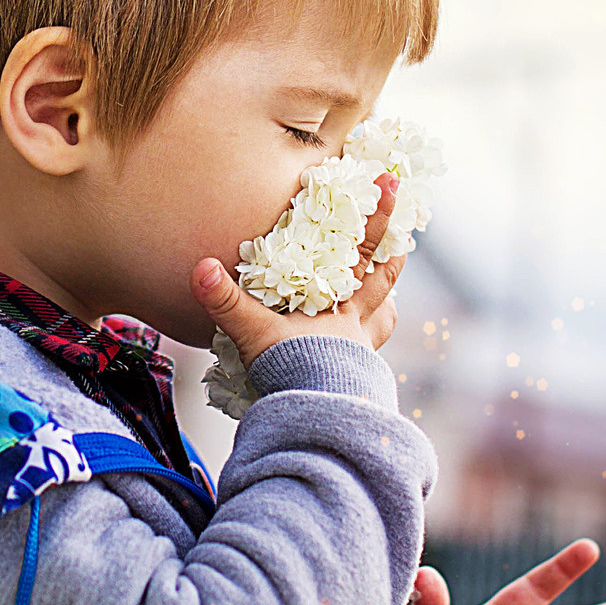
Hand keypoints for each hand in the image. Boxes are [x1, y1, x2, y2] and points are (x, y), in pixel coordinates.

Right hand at [190, 174, 403, 364]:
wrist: (316, 421)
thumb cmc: (292, 373)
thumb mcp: (253, 332)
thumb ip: (226, 300)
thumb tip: (202, 268)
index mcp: (340, 303)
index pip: (364, 249)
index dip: (377, 216)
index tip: (391, 183)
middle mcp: (357, 324)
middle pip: (384, 281)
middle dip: (393, 256)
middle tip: (403, 239)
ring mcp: (360, 351)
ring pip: (383, 320)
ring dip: (386, 305)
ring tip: (386, 297)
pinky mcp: (354, 378)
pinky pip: (369, 356)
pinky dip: (367, 348)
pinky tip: (358, 350)